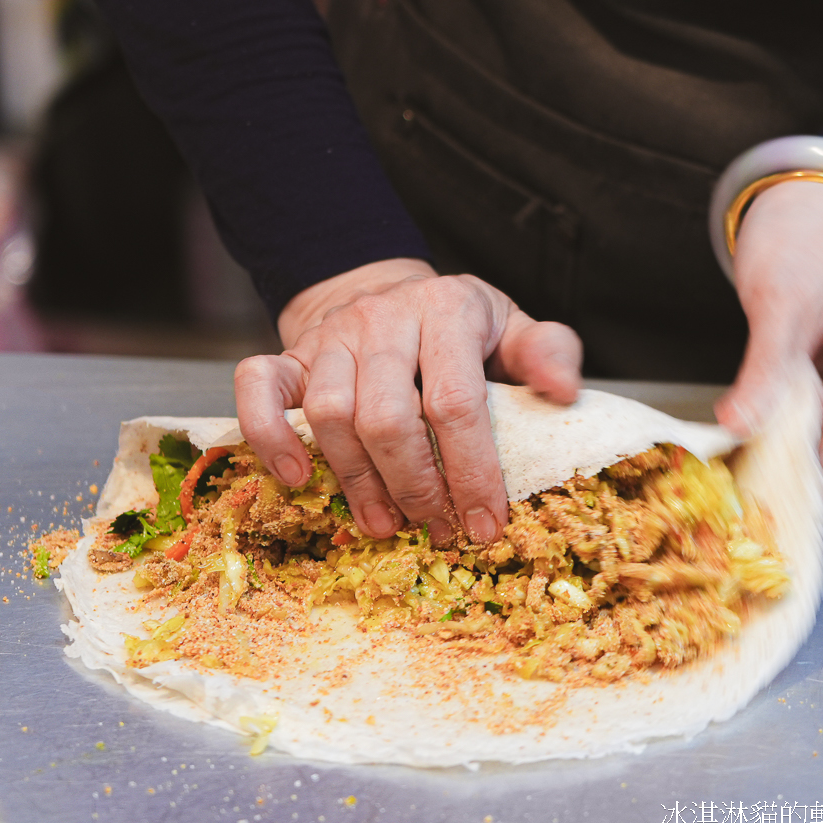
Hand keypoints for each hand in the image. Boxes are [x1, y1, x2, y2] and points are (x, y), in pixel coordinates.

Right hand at [233, 258, 581, 544]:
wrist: (388, 293)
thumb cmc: (458, 328)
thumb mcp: (512, 328)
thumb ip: (546, 353)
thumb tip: (565, 393)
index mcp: (447, 309)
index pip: (456, 401)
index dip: (472, 471)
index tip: (486, 523)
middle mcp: (384, 318)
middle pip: (388, 417)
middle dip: (417, 487)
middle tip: (438, 529)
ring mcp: (330, 337)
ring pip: (330, 415)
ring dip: (358, 482)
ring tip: (386, 524)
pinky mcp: (288, 355)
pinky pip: (257, 389)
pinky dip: (268, 437)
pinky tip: (294, 479)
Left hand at [717, 178, 822, 514]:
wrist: (815, 205)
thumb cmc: (808, 232)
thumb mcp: (782, 295)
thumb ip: (767, 365)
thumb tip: (738, 424)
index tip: (762, 441)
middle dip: (820, 471)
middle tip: (754, 479)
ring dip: (815, 464)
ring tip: (755, 461)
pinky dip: (815, 446)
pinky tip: (770, 443)